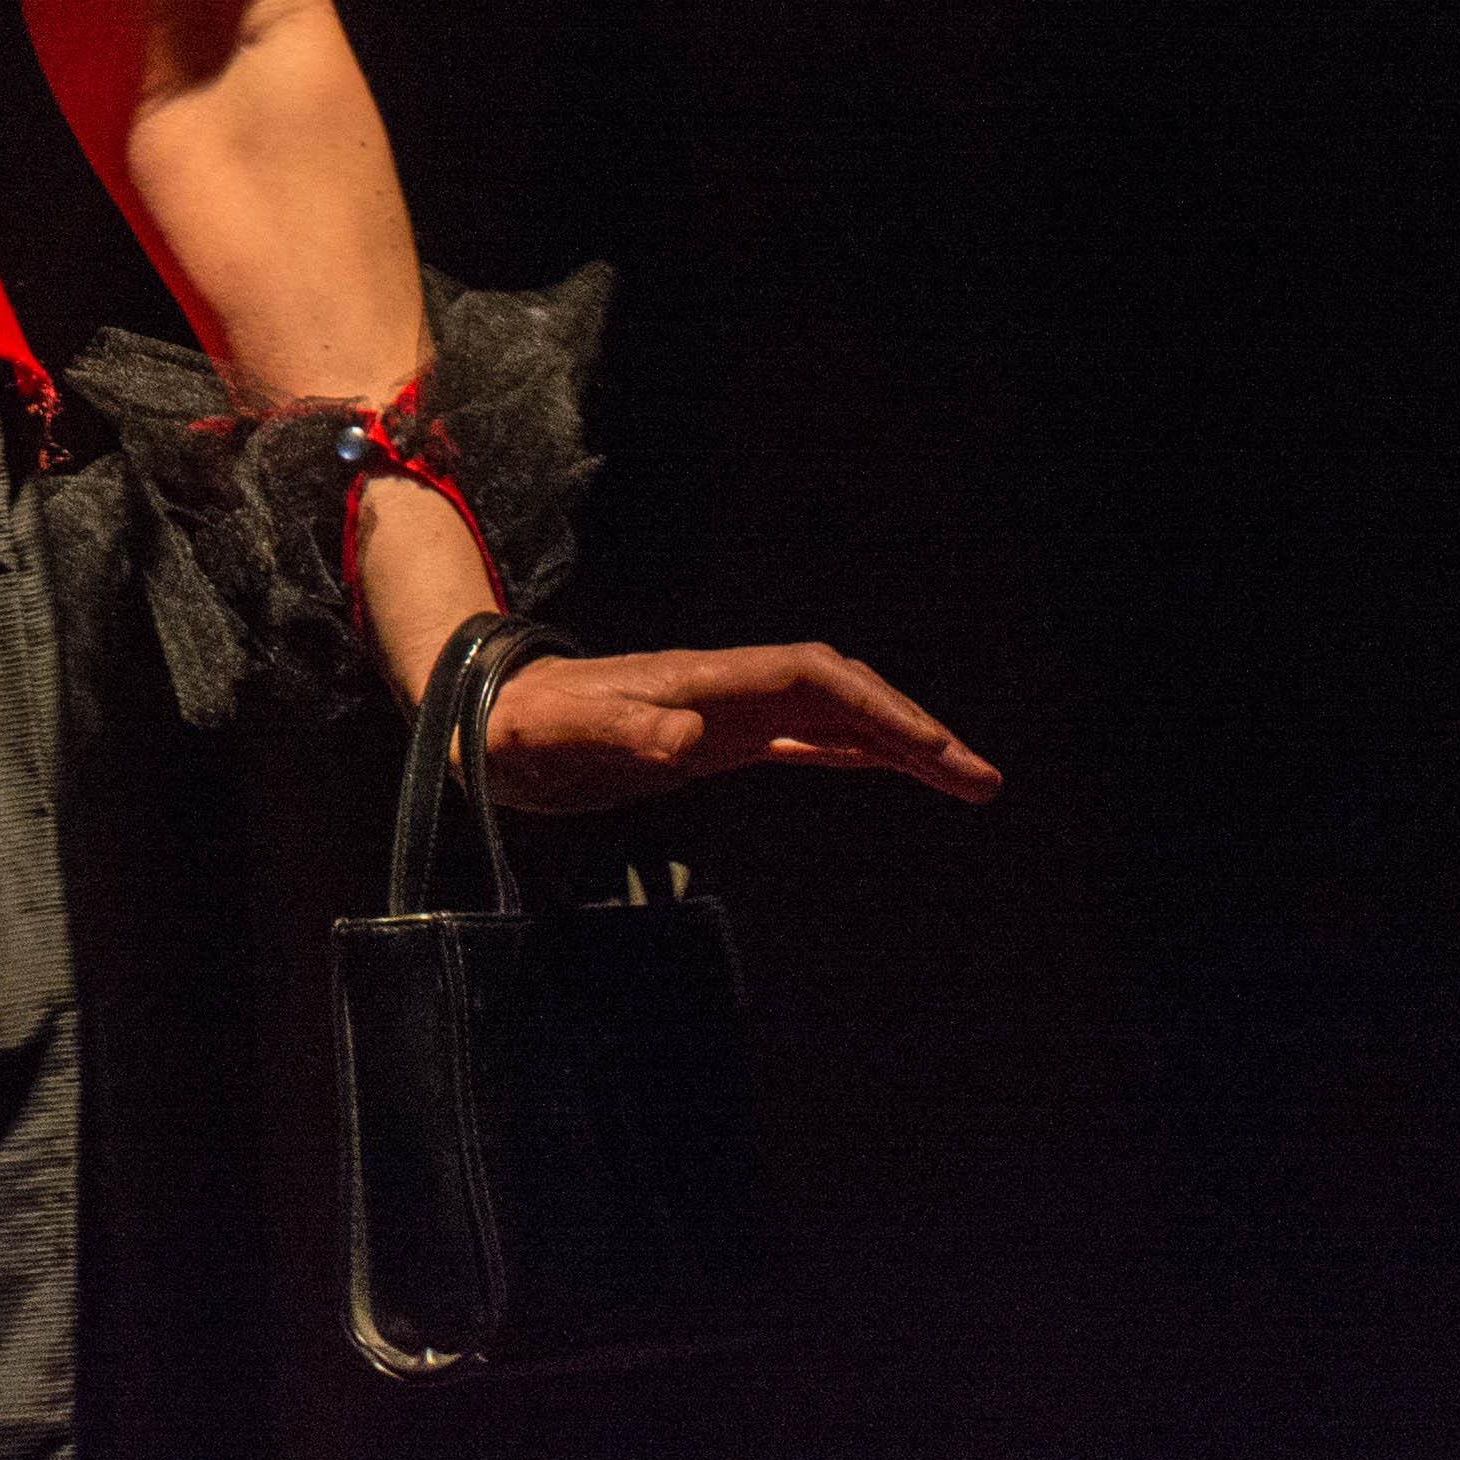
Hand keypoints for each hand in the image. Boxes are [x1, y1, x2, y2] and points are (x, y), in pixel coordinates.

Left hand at [482, 641, 1002, 817]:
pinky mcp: (706, 741)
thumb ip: (618, 731)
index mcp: (700, 681)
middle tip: (982, 779)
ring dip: (895, 742)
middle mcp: (721, 689)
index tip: (932, 750)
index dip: (874, 708)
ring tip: (967, 780)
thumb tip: (685, 739)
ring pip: (829, 716)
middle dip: (910, 727)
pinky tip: (888, 767)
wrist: (476, 720)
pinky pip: (799, 741)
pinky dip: (853, 752)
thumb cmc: (514, 727)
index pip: (810, 679)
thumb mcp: (556, 736)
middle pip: (837, 692)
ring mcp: (719, 713)